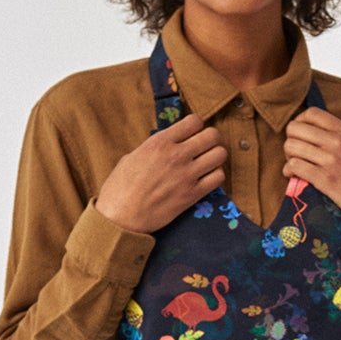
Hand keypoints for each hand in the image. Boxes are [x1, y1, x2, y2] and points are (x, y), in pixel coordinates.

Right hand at [95, 111, 227, 233]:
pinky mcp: (192, 195)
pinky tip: (206, 179)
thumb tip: (165, 146)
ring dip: (215, 157)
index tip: (192, 134)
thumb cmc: (120, 188)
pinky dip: (215, 176)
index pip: (194, 120)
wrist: (121, 218)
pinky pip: (218, 177)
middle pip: (212, 135)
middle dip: (210, 140)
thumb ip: (153, 149)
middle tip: (203, 148)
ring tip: (206, 163)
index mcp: (160, 142)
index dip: (196, 126)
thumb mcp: (132, 157)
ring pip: (220, 154)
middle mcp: (176, 155)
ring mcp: (186, 175)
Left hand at [283, 109, 340, 237]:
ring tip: (294, 166)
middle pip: (296, 128)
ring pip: (291, 146)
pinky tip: (293, 176)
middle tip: (296, 153)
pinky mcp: (325, 180)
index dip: (300, 123)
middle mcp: (338, 142)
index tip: (302, 136)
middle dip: (291, 139)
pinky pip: (295, 167)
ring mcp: (331, 160)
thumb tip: (323, 137)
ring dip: (288, 156)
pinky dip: (289, 171)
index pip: (312, 113)